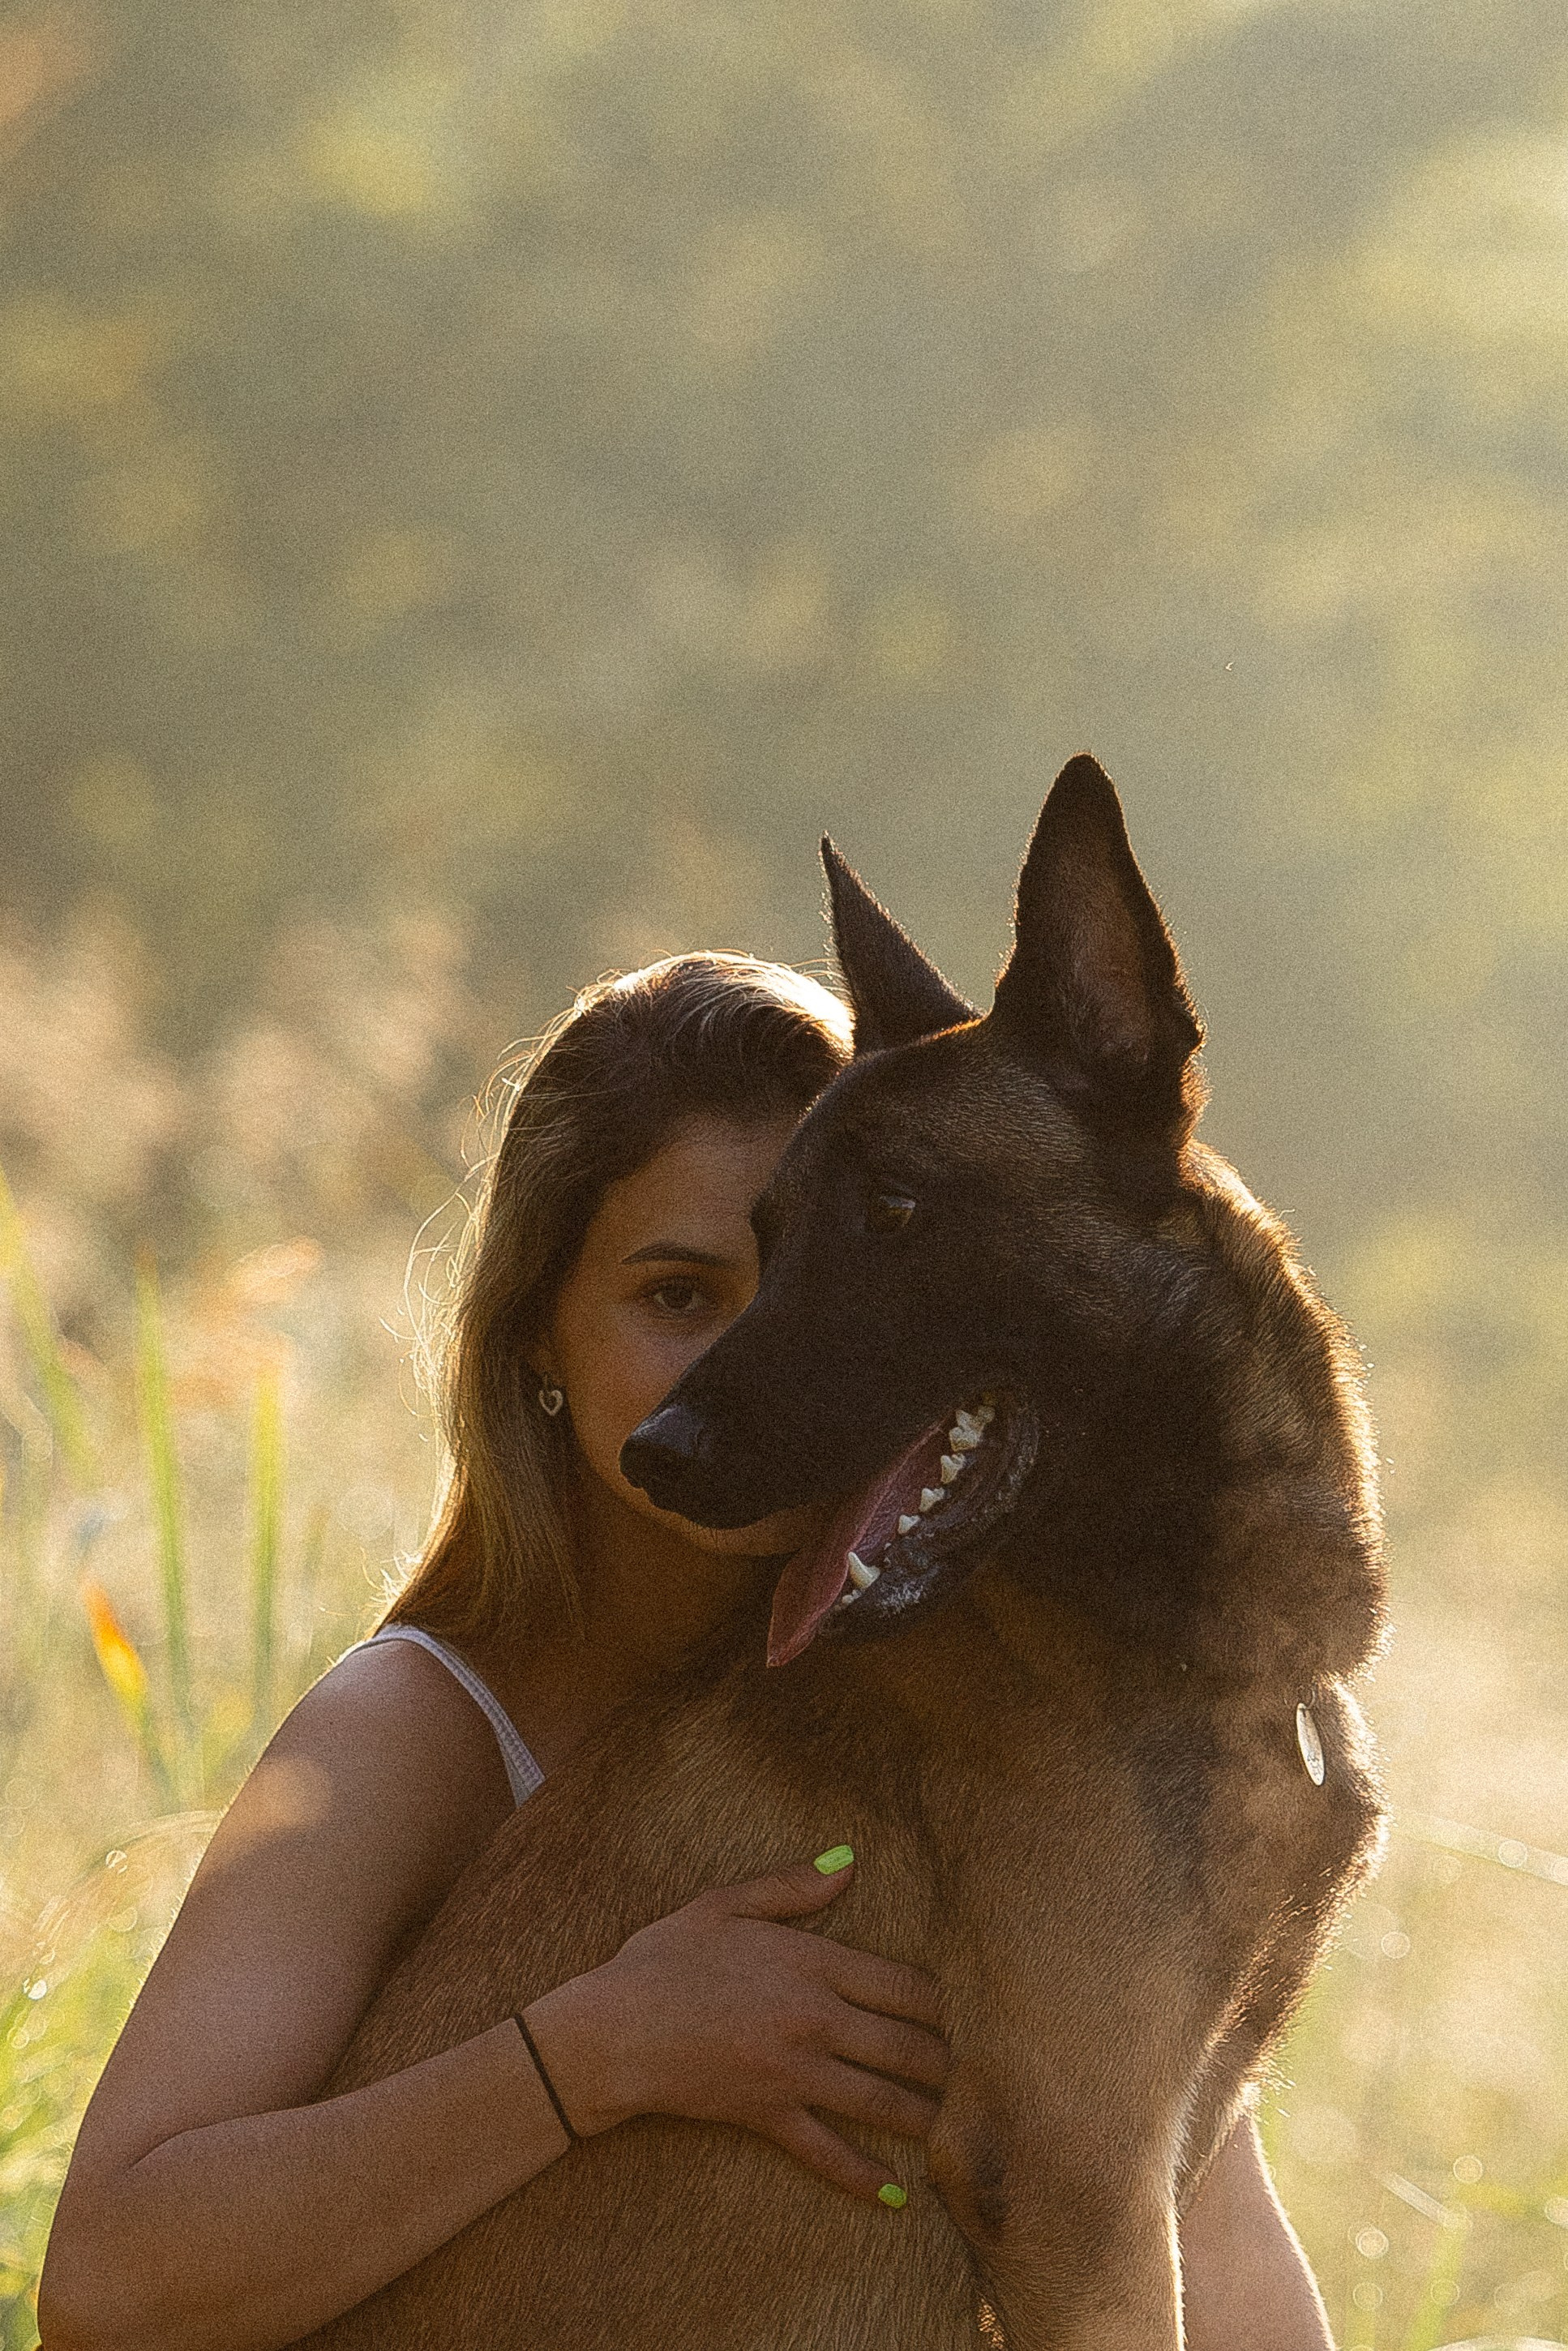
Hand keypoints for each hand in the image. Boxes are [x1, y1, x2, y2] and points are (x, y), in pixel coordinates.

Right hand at [521, 1853, 946, 2200]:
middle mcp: (816, 2020)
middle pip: (907, 2046)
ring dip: (924, 2115)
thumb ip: (792, 1887)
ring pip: (883, 2102)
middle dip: (942, 2062)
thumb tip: (848, 1864)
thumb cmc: (663, 1960)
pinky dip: (866, 2178)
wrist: (613, 2030)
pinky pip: (829, 2153)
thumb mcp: (723, 1905)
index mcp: (812, 1963)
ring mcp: (796, 2074)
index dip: (935, 2002)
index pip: (904, 1985)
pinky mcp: (770, 2117)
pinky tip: (897, 2194)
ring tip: (942, 2121)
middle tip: (953, 2069)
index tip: (942, 2012)